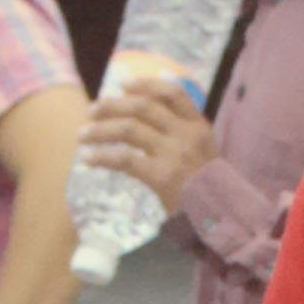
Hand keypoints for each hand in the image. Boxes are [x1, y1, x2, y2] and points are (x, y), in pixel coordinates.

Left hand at [77, 72, 218, 219]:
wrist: (222, 218)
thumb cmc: (208, 189)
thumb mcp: (203, 154)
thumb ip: (181, 135)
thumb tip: (144, 119)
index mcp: (198, 126)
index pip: (172, 93)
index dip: (145, 85)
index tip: (122, 84)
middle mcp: (186, 134)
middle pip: (143, 107)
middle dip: (112, 106)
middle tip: (91, 111)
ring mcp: (174, 154)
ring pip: (129, 129)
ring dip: (101, 130)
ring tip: (82, 135)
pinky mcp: (161, 176)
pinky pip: (124, 159)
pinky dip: (103, 157)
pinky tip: (89, 159)